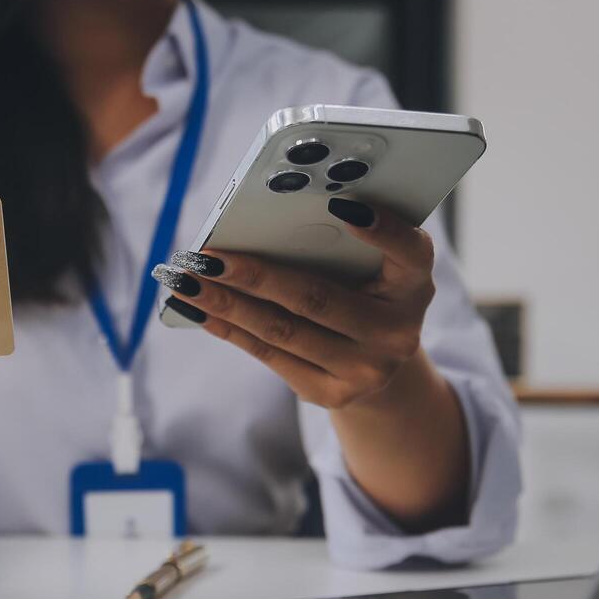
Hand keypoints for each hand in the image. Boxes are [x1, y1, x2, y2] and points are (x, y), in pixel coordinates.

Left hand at [153, 198, 434, 408]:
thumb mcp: (375, 267)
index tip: (341, 205)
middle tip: (206, 256)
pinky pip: (269, 356)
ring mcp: (365, 369)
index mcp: (414, 285)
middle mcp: (397, 332)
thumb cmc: (366, 292)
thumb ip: (342, 243)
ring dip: (225, 304)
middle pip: (317, 298)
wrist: (379, 365)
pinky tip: (196, 309)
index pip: (409, 252)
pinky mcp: (331, 393)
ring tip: (184, 281)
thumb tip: (258, 222)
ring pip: (282, 331)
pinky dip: (228, 328)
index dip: (382, 231)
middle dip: (254, 275)